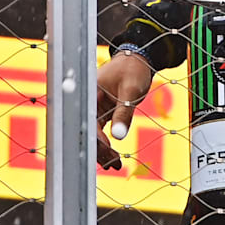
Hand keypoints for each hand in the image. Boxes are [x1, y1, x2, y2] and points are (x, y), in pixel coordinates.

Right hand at [96, 53, 153, 170]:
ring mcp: (92, 108)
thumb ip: (124, 112)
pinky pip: (98, 131)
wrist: (138, 60)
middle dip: (98, 149)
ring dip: (101, 149)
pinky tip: (112, 156)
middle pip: (86, 131)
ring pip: (92, 134)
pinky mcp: (100, 112)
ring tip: (115, 164)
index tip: (108, 153)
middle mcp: (86, 101)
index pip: (87, 121)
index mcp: (88, 92)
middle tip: (113, 164)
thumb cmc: (133, 69)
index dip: (96, 140)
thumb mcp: (131, 90)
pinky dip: (105, 143)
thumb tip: (119, 136)